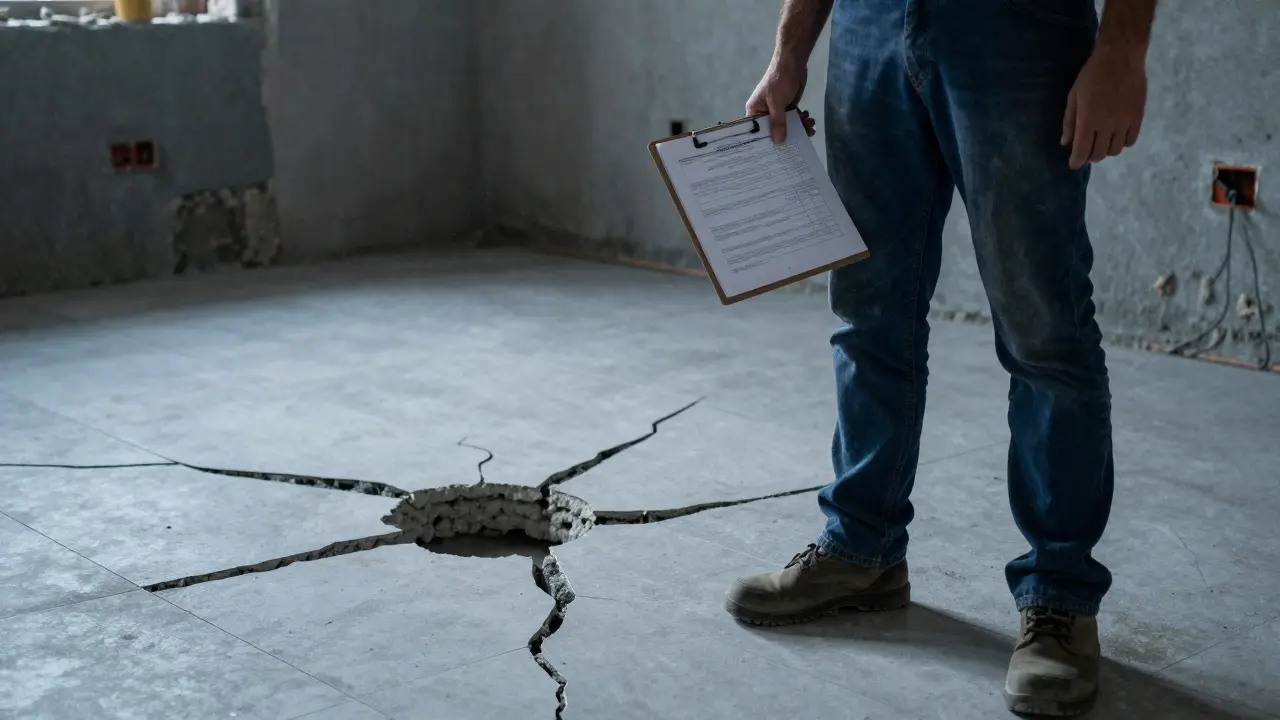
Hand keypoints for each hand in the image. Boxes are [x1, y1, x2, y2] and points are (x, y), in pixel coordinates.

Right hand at [746, 59, 816, 142]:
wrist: (793, 62)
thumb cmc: (779, 80)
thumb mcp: (777, 102)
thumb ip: (778, 122)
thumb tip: (779, 142)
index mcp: (755, 111)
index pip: (756, 132)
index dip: (764, 143)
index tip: (774, 155)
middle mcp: (764, 114)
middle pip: (773, 131)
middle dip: (787, 136)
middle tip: (799, 143)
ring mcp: (777, 111)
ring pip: (787, 126)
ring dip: (799, 128)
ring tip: (809, 125)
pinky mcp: (788, 107)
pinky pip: (794, 120)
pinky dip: (802, 121)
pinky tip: (809, 119)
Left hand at [1062, 44, 1147, 169]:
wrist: (1121, 57)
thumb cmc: (1092, 75)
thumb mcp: (1074, 96)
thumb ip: (1069, 122)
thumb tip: (1066, 143)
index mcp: (1088, 120)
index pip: (1082, 151)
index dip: (1077, 161)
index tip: (1074, 164)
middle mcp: (1107, 125)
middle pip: (1099, 154)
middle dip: (1090, 156)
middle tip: (1086, 148)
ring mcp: (1125, 122)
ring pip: (1115, 150)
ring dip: (1106, 150)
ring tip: (1101, 141)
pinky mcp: (1138, 117)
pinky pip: (1131, 141)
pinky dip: (1122, 143)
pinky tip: (1116, 135)